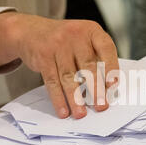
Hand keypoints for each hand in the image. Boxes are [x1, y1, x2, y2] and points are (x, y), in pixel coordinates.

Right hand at [0, 12, 118, 118]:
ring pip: (69, 76)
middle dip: (96, 89)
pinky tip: (63, 109)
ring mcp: (58, 44)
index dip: (111, 66)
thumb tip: (106, 89)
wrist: (32, 31)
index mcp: (91, 31)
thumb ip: (96, 59)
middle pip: (88, 65)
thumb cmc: (66, 41)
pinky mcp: (43, 56)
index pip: (106, 48)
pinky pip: (52, 80)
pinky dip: (58, 98)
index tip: (113, 84)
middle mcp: (76, 35)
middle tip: (101, 105)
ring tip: (80, 113)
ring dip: (75, 98)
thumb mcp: (84, 41)